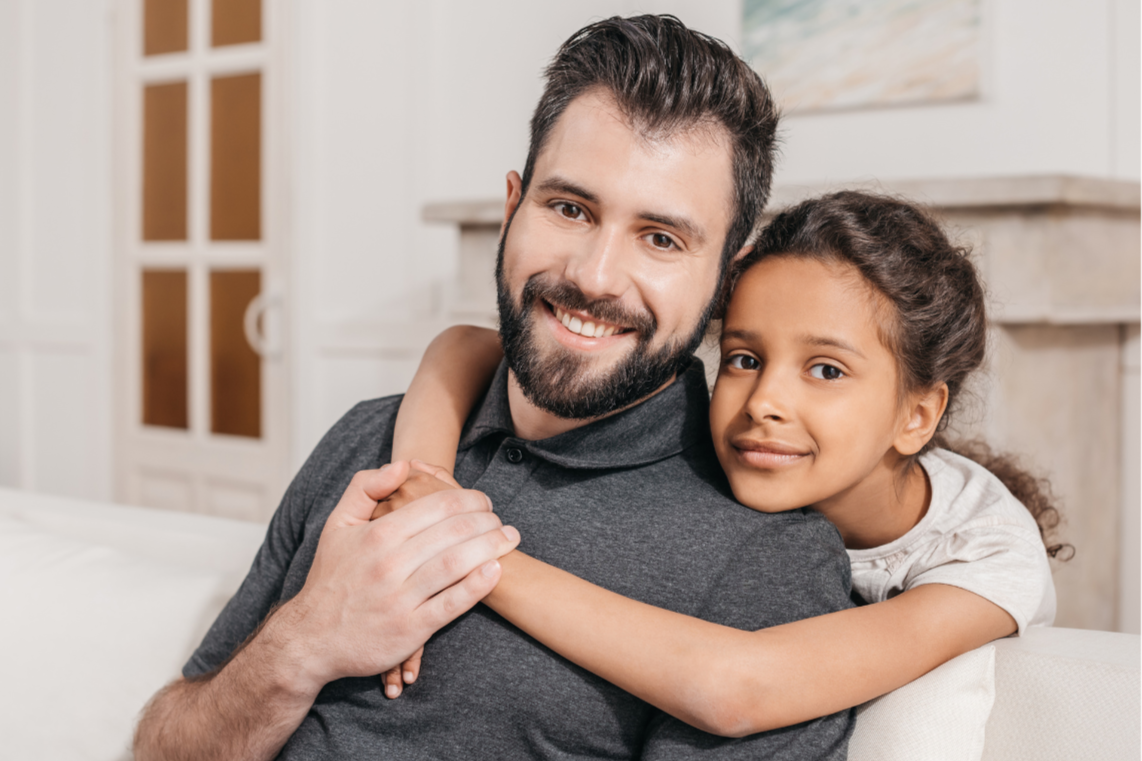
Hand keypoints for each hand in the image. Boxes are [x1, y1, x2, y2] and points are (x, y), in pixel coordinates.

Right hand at [276, 461, 518, 691]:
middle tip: (500, 519)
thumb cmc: (329, 580)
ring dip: (491, 546)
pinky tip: (495, 570)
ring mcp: (401, 598)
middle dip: (486, 520)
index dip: (469, 499)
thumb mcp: (337, 525)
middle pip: (454, 531)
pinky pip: (452, 603)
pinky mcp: (411, 630)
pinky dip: (478, 585)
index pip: (438, 506)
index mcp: (378, 535)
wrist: (310, 640)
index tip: (484, 501)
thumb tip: (401, 465)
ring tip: (509, 538)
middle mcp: (390, 564)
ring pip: (458, 563)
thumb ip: (364, 488)